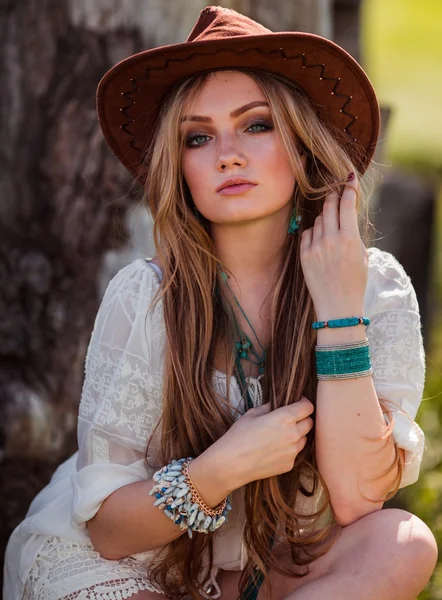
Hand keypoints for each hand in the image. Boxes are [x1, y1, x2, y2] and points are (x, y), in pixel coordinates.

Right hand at [205, 398, 314, 489]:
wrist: (231, 463)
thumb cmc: (238, 435)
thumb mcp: (252, 414)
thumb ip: (269, 407)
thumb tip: (278, 404)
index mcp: (284, 418)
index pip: (307, 407)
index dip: (304, 402)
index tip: (299, 402)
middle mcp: (293, 434)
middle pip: (309, 423)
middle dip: (303, 418)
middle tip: (291, 418)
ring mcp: (293, 451)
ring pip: (304, 439)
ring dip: (298, 434)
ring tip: (282, 435)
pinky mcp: (289, 464)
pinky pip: (295, 453)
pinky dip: (290, 449)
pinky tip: (275, 449)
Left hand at [299, 173, 368, 320]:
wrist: (338, 307)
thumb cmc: (354, 282)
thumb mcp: (361, 255)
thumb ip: (353, 234)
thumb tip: (345, 216)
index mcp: (350, 239)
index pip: (347, 205)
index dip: (348, 189)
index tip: (349, 180)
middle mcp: (331, 240)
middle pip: (329, 207)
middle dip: (333, 197)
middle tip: (334, 192)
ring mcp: (315, 247)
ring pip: (318, 220)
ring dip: (324, 217)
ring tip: (330, 223)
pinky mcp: (304, 255)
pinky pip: (307, 234)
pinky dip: (313, 233)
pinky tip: (319, 240)